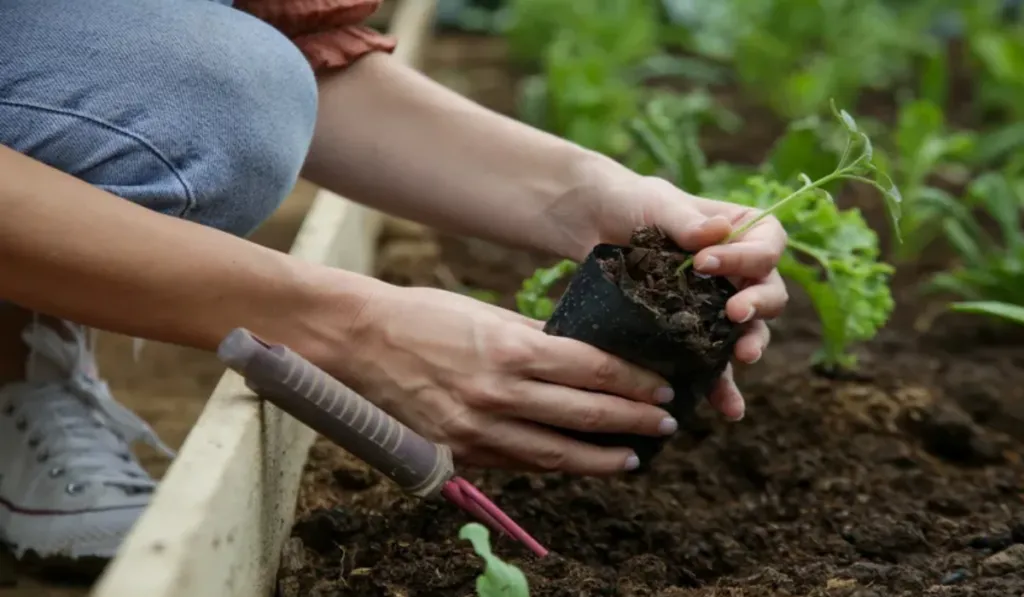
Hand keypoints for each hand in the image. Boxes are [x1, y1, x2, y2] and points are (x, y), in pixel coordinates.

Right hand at [331, 284, 680, 474]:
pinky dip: (554, 466)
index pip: (594, 370)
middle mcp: (500, 394)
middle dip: (635, 421)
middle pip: (586, 414)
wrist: (361, 342)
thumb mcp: (488, 314)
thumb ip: (538, 337)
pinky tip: (577, 464)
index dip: (635, 383)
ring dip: (603, 458)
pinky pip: (519, 465)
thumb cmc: (426, 316)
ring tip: (633, 457)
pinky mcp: (458, 452)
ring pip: (557, 454)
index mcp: (512, 350)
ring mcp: (478, 429)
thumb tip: (586, 352)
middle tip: (666, 423)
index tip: (663, 388)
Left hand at [552, 168, 788, 420]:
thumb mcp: (656, 202)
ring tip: (742, 356)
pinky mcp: (694, 334)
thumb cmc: (630, 203)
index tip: (705, 263)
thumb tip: (719, 233)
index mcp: (740, 230)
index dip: (748, 257)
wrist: (592, 227)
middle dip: (758, 305)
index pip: (768, 245)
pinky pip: (716, 363)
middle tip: (735, 313)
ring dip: (751, 344)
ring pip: (750, 330)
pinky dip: (723, 386)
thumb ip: (686, 219)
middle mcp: (739, 270)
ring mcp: (718, 304)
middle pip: (770, 291)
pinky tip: (727, 408)